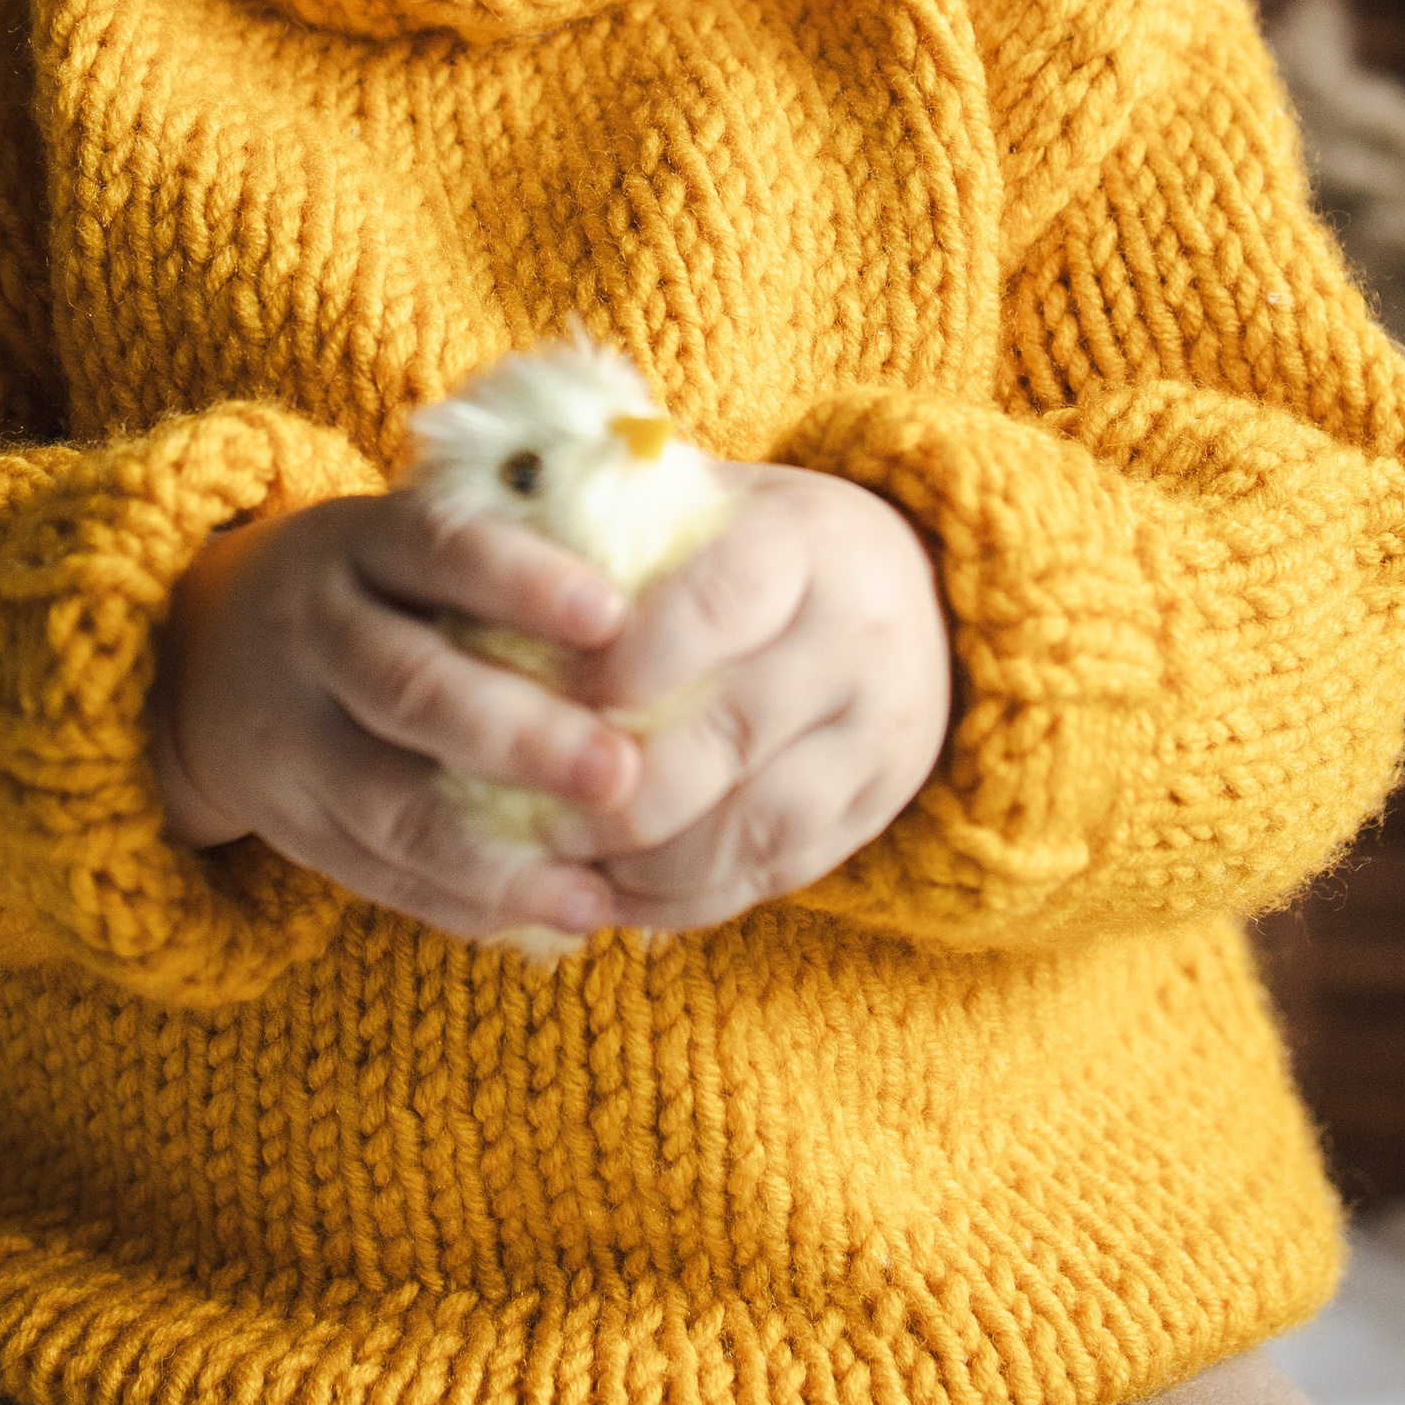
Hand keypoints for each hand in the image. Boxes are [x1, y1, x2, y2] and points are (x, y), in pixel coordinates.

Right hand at [155, 493, 637, 942]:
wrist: (200, 652)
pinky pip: (380, 875)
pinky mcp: (292, 825)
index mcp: (357, 544)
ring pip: (391, 807)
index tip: (614, 616)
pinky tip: (552, 919)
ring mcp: (291, 738)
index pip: (437, 547)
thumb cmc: (371, 587)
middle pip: (412, 690)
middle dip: (522, 740)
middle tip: (623, 774)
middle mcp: (313, 635)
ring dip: (499, 858)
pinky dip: (467, 904)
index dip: (522, 582)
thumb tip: (666, 576)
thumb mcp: (403, 537)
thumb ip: (509, 542)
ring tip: (599, 893)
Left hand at [571, 465, 950, 930]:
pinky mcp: (873, 812)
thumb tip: (497, 526)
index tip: (557, 694)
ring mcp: (878, 737)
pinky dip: (682, 900)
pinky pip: (772, 875)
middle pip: (732, 732)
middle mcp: (859, 640)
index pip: (717, 600)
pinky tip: (608, 898)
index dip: (631, 657)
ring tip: (559, 864)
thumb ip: (614, 516)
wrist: (907, 595)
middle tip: (526, 807)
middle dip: (618, 785)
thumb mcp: (703, 504)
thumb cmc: (755, 546)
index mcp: (807, 544)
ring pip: (754, 824)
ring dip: (645, 860)